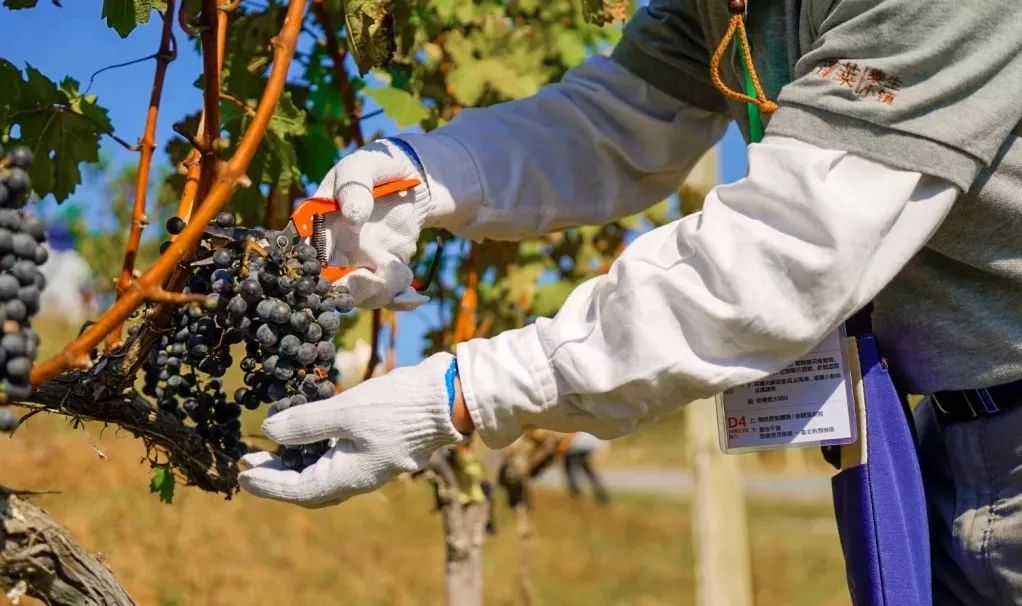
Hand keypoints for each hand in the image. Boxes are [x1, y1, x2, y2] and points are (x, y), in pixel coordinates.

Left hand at [238, 353, 463, 506]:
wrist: (448, 396)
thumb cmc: (399, 406)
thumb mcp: (347, 411)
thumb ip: (306, 423)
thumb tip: (270, 432)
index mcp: (351, 477)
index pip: (299, 491)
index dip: (267, 484)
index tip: (241, 472)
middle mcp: (359, 476)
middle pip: (309, 486)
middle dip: (277, 475)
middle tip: (248, 457)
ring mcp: (370, 460)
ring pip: (324, 469)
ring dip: (295, 459)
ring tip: (271, 443)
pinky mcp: (378, 443)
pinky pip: (338, 454)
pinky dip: (316, 445)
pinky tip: (308, 426)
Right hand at [313, 138, 429, 310]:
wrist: (417, 177)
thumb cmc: (379, 167)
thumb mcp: (364, 166)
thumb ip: (355, 187)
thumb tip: (351, 217)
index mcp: (315, 223)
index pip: (303, 254)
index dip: (314, 270)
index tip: (336, 271)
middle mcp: (331, 249)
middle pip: (328, 285)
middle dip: (351, 287)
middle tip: (376, 275)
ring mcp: (356, 263)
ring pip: (358, 294)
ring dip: (380, 291)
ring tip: (401, 272)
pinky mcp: (380, 271)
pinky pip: (384, 295)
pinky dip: (399, 299)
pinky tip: (416, 296)